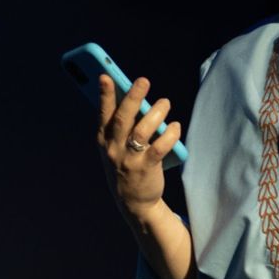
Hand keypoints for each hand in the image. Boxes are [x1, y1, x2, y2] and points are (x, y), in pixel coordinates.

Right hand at [95, 74, 182, 220]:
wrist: (133, 202)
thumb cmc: (125, 166)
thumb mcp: (115, 148)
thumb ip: (120, 127)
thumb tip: (133, 98)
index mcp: (104, 140)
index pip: (103, 114)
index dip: (104, 95)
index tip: (106, 76)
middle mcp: (113, 149)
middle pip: (123, 118)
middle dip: (133, 97)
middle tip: (143, 80)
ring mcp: (129, 160)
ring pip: (142, 131)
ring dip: (156, 113)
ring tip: (165, 102)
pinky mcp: (146, 169)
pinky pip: (159, 148)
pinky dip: (169, 134)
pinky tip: (175, 126)